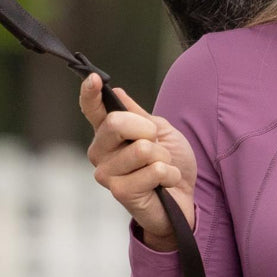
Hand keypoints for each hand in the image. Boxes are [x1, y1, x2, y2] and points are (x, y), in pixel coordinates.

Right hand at [79, 72, 196, 246]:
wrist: (186, 198)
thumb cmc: (171, 164)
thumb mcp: (160, 132)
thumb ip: (138, 114)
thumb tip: (116, 92)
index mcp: (108, 134)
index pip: (92, 109)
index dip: (90, 93)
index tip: (93, 78)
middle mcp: (100, 152)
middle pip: (116, 123)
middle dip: (147, 131)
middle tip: (156, 147)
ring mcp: (106, 173)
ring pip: (141, 149)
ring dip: (163, 158)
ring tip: (161, 169)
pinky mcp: (119, 192)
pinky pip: (153, 170)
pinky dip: (169, 174)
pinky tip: (164, 184)